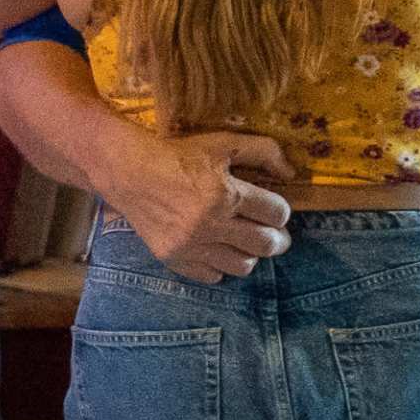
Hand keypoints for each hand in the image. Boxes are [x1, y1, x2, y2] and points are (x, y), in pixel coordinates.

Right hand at [107, 130, 295, 284]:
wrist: (129, 172)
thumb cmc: (178, 155)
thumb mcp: (222, 143)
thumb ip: (263, 151)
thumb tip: (291, 172)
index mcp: (226, 194)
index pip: (276, 213)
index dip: (280, 211)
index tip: (274, 209)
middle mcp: (210, 223)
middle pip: (265, 244)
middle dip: (277, 240)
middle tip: (274, 235)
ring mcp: (191, 245)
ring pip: (242, 265)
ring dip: (250, 254)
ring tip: (245, 243)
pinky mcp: (174, 258)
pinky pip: (212, 276)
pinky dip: (220, 266)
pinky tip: (218, 250)